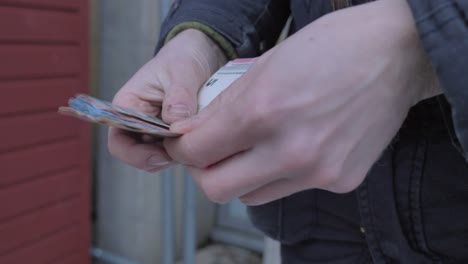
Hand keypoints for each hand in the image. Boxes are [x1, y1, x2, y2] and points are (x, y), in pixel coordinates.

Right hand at [108, 29, 226, 171]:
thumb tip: (174, 122)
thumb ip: (179, 96)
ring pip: (159, 159)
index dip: (138, 156)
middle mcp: (135, 123)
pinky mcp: (170, 135)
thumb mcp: (183, 71)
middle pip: (139, 157)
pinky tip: (201, 138)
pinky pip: (175, 153)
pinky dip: (187, 151)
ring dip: (177, 155)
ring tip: (196, 138)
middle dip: (162, 158)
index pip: (119, 144)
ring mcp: (153, 131)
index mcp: (127, 106)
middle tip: (188, 149)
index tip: (166, 153)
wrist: (198, 54)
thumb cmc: (183, 58)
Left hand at [164, 0, 432, 203]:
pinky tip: (293, 145)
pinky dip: (279, 173)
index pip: (197, 153)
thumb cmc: (333, 48)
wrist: (397, 53)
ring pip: (252, 196)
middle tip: (209, 153)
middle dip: (204, 172)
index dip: (181, 149)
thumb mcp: (265, 65)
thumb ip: (225, 107)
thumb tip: (194, 133)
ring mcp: (318, 172)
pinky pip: (290, 188)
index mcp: (264, 111)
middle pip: (217, 189)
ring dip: (240, 176)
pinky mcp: (340, 181)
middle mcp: (290, 150)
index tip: (184, 143)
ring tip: (251, 148)